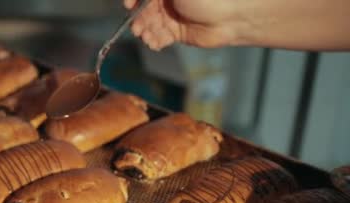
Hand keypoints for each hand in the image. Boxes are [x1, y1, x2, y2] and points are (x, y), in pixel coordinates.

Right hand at [124, 0, 241, 49]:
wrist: (230, 16)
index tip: (128, 5)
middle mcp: (167, 0)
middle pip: (143, 10)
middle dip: (138, 19)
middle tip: (138, 28)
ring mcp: (172, 16)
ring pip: (149, 25)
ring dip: (145, 31)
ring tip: (147, 36)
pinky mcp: (177, 32)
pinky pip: (159, 37)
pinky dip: (154, 41)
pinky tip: (155, 43)